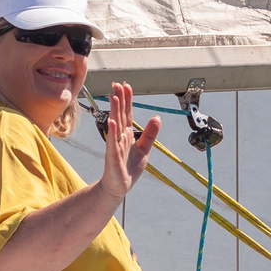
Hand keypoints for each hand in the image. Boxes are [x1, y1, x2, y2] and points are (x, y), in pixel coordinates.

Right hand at [97, 81, 159, 197]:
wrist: (119, 186)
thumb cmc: (129, 168)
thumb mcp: (144, 149)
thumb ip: (150, 133)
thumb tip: (157, 117)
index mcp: (127, 134)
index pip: (127, 113)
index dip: (127, 99)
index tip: (126, 86)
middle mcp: (120, 137)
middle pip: (120, 114)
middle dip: (119, 99)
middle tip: (117, 84)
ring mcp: (115, 145)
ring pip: (116, 124)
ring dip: (115, 110)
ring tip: (114, 96)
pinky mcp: (113, 156)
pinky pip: (113, 142)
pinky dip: (113, 131)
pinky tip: (112, 121)